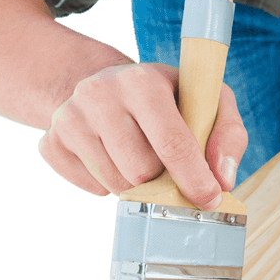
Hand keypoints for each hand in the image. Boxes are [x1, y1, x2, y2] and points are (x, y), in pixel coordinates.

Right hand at [37, 62, 246, 204]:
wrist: (105, 85)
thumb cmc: (166, 98)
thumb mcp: (206, 101)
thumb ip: (228, 135)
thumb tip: (222, 180)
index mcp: (141, 81)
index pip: (172, 143)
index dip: (194, 178)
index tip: (209, 198)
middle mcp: (99, 94)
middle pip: (141, 171)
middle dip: (161, 177)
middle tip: (165, 162)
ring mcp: (69, 118)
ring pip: (116, 184)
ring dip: (137, 184)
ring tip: (140, 157)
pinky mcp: (51, 142)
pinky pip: (91, 188)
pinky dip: (109, 184)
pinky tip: (114, 158)